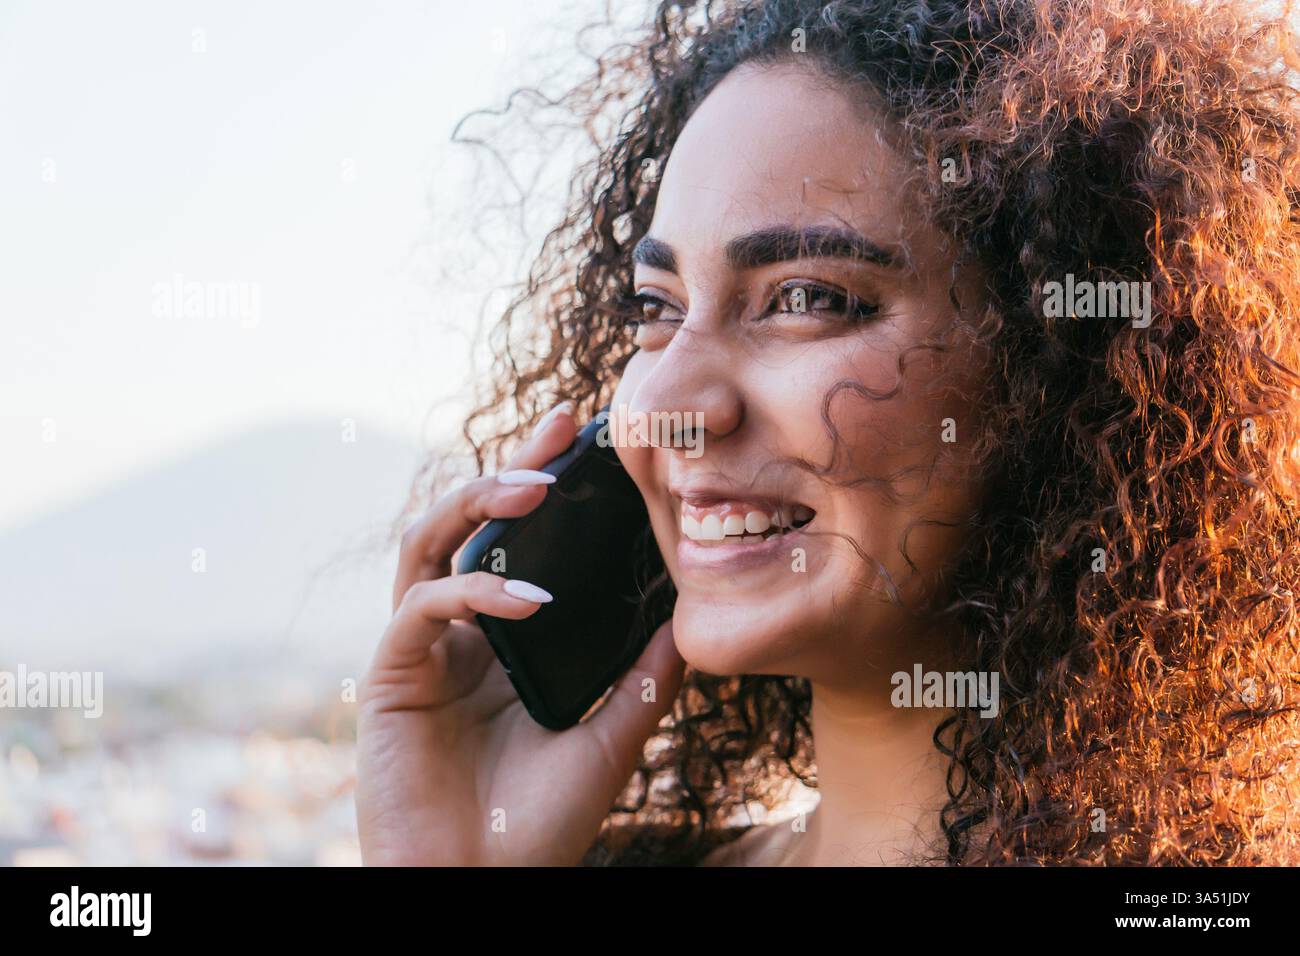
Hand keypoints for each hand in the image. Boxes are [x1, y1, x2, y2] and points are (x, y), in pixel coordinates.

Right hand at [355, 402, 684, 864]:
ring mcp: (421, 651)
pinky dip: (475, 592)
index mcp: (499, 643)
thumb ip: (642, 680)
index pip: (516, 545)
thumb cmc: (538, 826)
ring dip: (475, 503)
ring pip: (425, 543)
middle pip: (465, 525)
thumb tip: (688, 622)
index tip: (586, 440)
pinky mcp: (391, 676)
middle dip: (507, 467)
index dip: (542, 488)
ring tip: (534, 486)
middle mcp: (455, 636)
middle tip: (559, 429)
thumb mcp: (612, 740)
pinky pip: (423, 608)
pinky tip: (529, 602)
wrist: (484, 887)